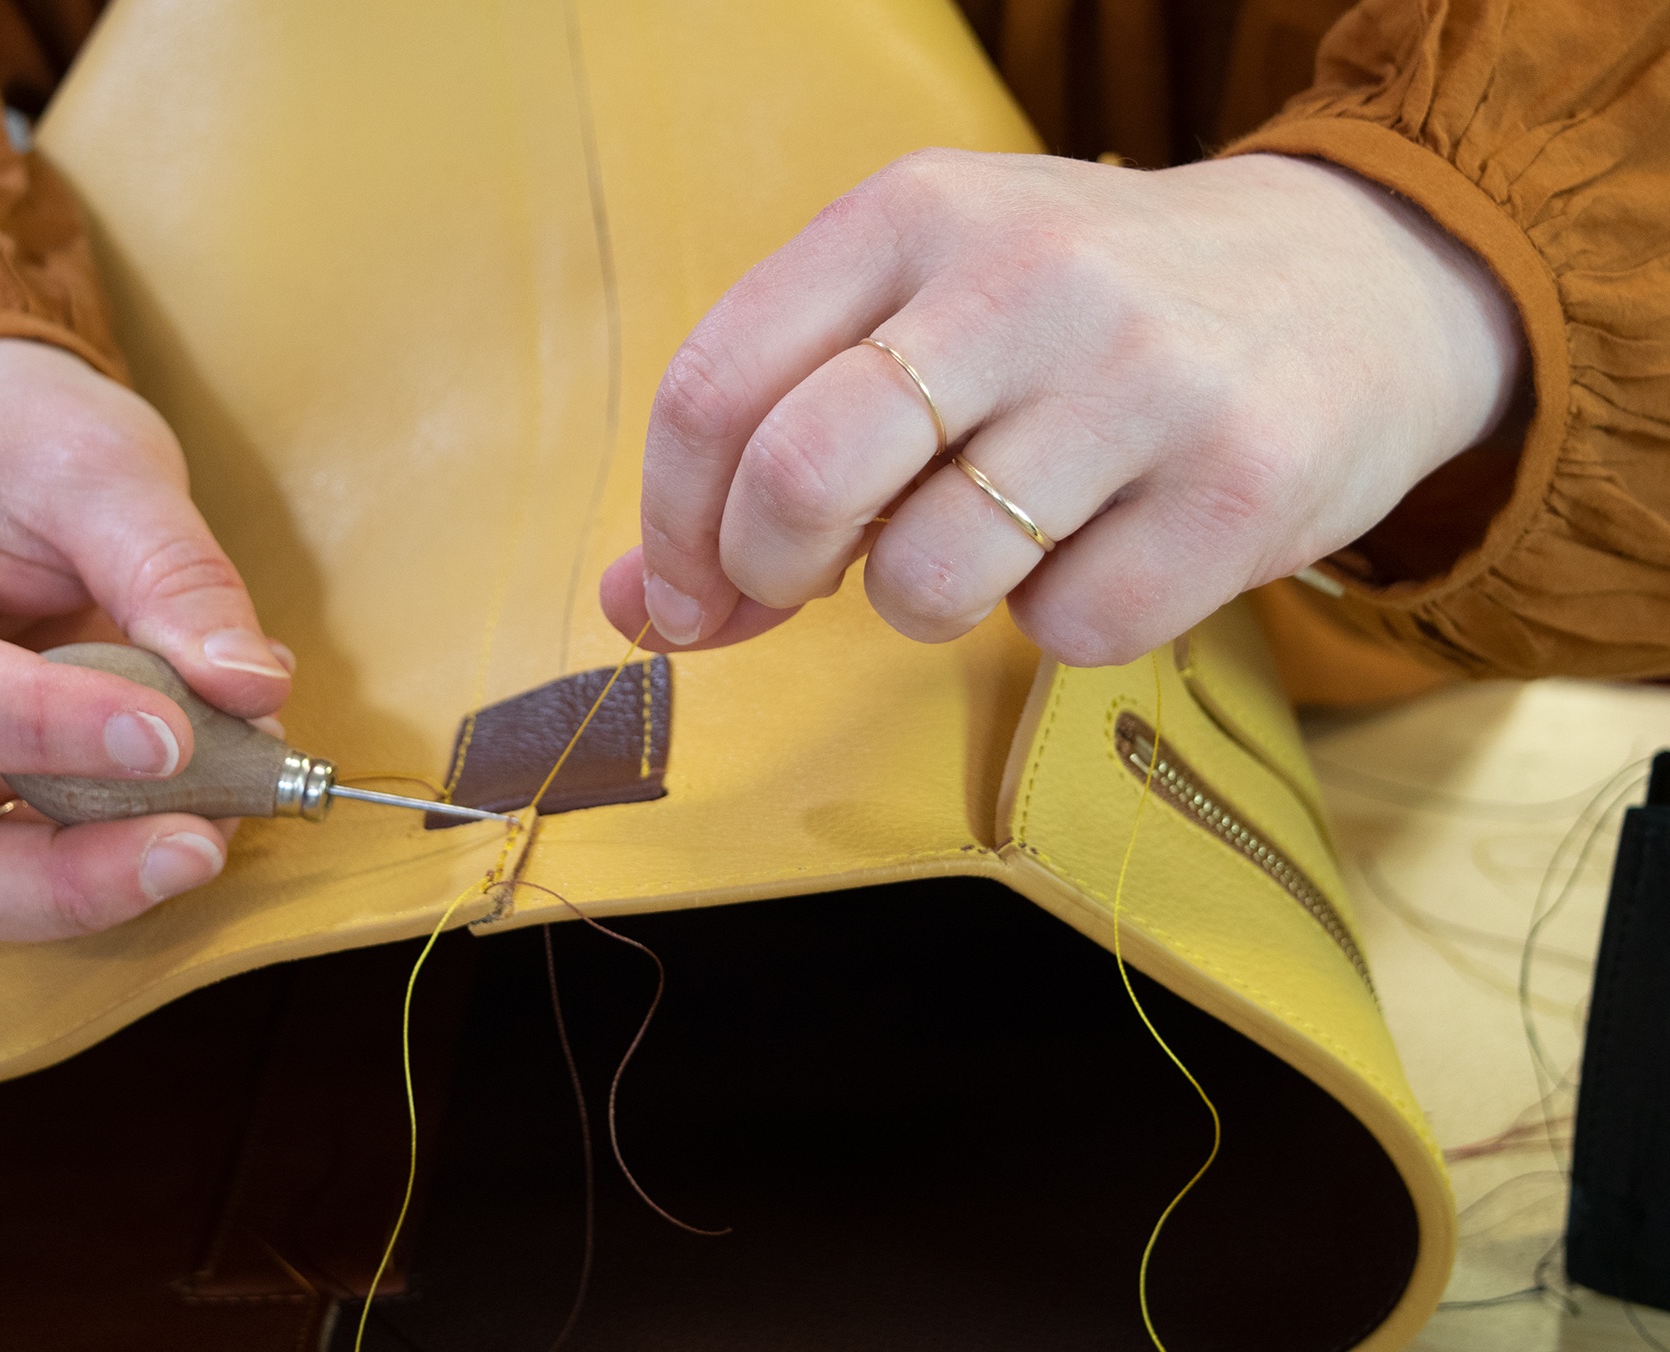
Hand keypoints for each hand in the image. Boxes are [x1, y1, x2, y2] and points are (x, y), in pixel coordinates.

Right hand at [0, 339, 294, 939]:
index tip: (173, 735)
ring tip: (213, 835)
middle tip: (198, 848)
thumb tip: (254, 691)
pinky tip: (199, 813)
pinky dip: (109, 861)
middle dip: (64, 880)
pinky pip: (19, 873)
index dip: (49, 730)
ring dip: (95, 887)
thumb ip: (173, 574)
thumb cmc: (21, 443)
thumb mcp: (106, 467)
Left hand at [599, 150, 1523, 662]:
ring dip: (926, 602)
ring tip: (990, 539)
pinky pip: (1069, 632)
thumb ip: (768, 441)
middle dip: (770, 573)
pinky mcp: (1241, 487)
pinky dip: (1062, 622)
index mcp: (912, 214)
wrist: (1354, 280)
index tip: (682, 591)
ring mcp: (1144, 378)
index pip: (714, 388)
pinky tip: (1107, 546)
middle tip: (811, 582)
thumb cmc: (1081, 320)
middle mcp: (1023, 277)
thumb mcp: (922, 310)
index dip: (671, 528)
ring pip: (928, 581)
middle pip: (802, 480)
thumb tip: (629, 609)